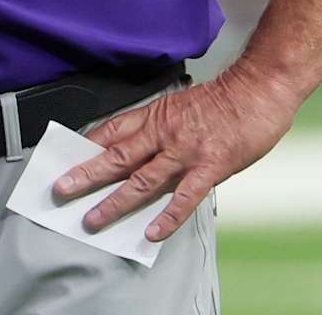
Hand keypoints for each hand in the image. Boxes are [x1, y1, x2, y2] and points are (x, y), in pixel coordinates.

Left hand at [53, 68, 297, 242]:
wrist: (259, 88)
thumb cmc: (225, 97)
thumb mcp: (182, 105)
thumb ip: (160, 127)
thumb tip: (139, 149)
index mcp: (156, 115)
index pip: (111, 130)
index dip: (86, 146)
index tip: (64, 159)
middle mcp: (164, 133)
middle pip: (117, 156)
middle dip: (86, 174)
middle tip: (61, 189)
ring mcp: (185, 152)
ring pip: (141, 180)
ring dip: (114, 201)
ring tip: (93, 219)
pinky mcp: (209, 167)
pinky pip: (183, 197)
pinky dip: (166, 217)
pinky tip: (151, 233)